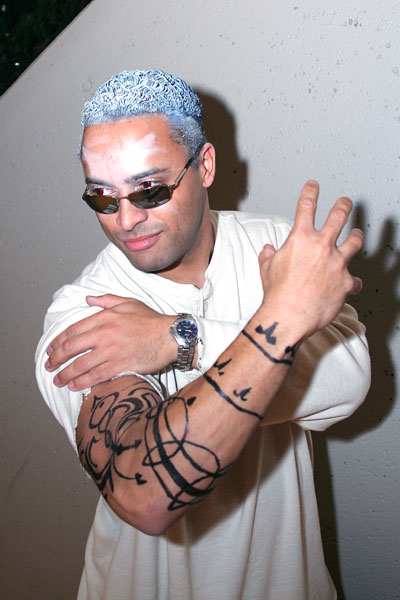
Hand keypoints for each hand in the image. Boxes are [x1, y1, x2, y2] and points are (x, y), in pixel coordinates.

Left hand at [45, 295, 175, 390]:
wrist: (170, 335)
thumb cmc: (151, 319)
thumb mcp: (128, 302)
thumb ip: (106, 300)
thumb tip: (88, 299)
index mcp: (104, 317)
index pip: (73, 331)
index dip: (58, 342)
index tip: (51, 349)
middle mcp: (104, 334)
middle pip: (71, 348)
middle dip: (56, 359)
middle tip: (49, 367)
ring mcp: (111, 351)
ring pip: (81, 365)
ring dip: (66, 374)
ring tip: (58, 380)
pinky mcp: (120, 365)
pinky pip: (96, 376)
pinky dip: (82, 382)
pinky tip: (74, 386)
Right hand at [258, 180, 362, 339]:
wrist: (289, 315)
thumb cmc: (277, 293)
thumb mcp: (267, 268)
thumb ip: (269, 255)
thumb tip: (268, 250)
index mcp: (301, 239)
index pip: (306, 206)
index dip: (310, 192)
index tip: (314, 185)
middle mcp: (322, 246)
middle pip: (339, 216)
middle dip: (343, 205)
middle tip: (345, 202)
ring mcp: (337, 263)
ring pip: (354, 242)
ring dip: (356, 236)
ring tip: (357, 234)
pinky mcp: (346, 282)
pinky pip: (355, 280)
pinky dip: (352, 282)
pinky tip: (352, 284)